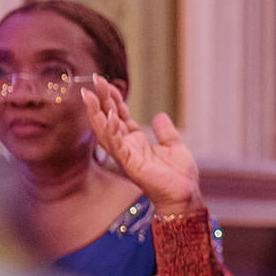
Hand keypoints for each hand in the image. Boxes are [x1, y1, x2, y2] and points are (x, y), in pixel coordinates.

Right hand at [82, 77, 202, 214]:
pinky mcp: (131, 164)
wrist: (185, 195)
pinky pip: (117, 145)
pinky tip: (108, 116)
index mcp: (136, 142)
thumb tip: (159, 115)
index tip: (106, 82)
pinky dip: (111, 130)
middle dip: (101, 100)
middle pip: (109, 119)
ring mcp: (126, 156)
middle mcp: (127, 147)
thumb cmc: (178, 176)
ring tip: (91, 94)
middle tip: (95, 79)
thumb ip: (165, 131)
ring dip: (97, 113)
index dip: (113, 99)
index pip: (119, 116)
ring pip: (106, 131)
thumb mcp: (173, 146)